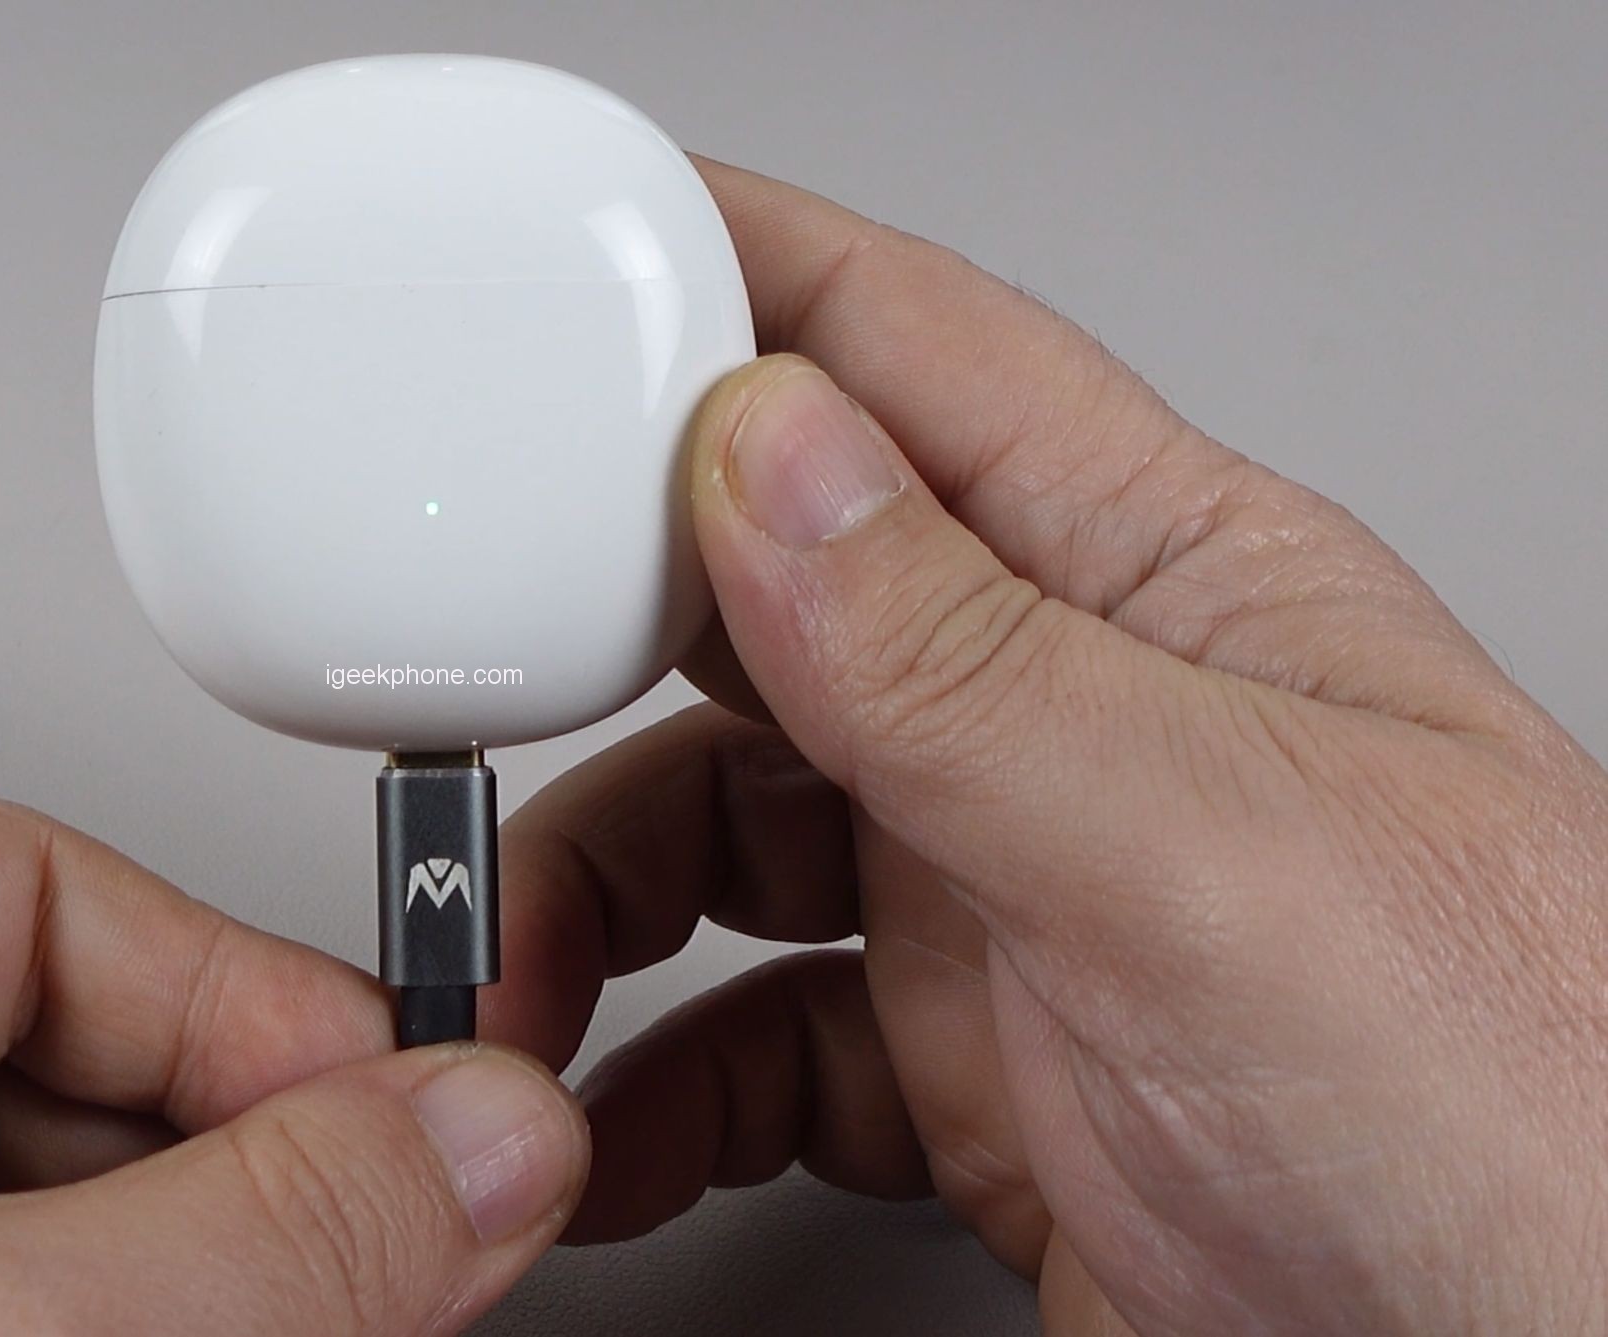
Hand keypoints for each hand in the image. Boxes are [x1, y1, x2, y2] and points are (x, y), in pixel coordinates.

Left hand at [0, 785, 587, 1333]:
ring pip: (1, 1219)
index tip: (406, 1105)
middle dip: (223, 1179)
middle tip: (386, 1260)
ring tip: (302, 1329)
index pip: (18, 892)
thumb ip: (266, 1234)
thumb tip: (469, 1141)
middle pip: (32, 1063)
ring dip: (168, 1287)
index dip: (244, 999)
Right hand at [486, 158, 1607, 1334]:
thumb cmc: (1532, 1136)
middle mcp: (1080, 727)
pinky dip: (659, 1082)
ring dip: (597, 901)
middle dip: (593, 648)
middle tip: (465, 696)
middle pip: (769, 609)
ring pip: (730, 839)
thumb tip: (766, 463)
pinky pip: (757, 1042)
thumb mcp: (1222, 858)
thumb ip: (970, 663)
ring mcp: (1024, 906)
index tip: (547, 286)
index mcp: (1169, 593)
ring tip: (522, 985)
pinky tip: (618, 1123)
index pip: (913, 360)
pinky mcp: (982, 1081)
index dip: (726, 289)